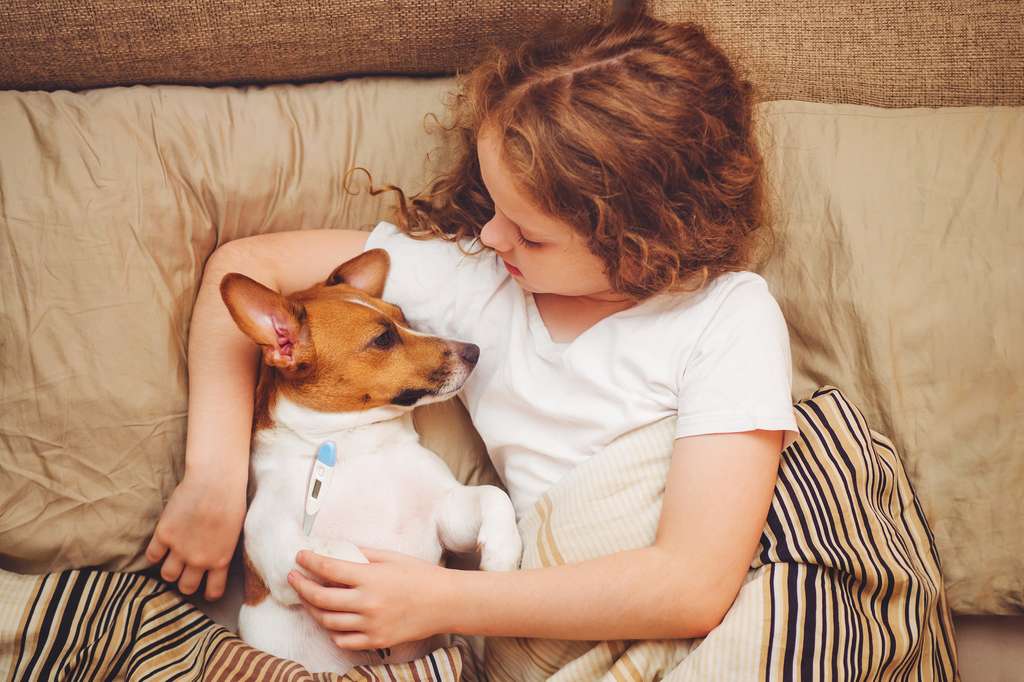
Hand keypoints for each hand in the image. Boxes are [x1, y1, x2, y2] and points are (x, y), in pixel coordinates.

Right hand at [145, 471, 246, 600]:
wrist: (216, 481)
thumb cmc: (231, 501)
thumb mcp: (235, 532)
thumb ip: (223, 550)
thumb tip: (215, 560)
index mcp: (221, 560)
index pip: (213, 591)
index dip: (208, 592)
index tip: (205, 589)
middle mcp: (199, 559)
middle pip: (186, 586)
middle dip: (185, 583)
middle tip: (185, 574)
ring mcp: (180, 549)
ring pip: (167, 575)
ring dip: (169, 570)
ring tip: (172, 560)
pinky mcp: (164, 535)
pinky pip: (152, 556)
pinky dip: (155, 554)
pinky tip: (160, 547)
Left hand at [288, 547, 450, 650]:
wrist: (446, 603)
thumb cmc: (421, 576)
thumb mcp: (392, 557)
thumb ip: (363, 553)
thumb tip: (338, 549)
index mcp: (370, 578)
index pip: (329, 569)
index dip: (310, 562)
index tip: (300, 557)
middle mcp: (367, 603)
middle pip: (320, 598)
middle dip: (301, 586)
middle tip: (294, 578)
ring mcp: (370, 625)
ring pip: (327, 621)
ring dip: (312, 609)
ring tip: (308, 599)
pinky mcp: (376, 641)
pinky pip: (343, 640)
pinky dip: (332, 630)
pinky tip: (330, 620)